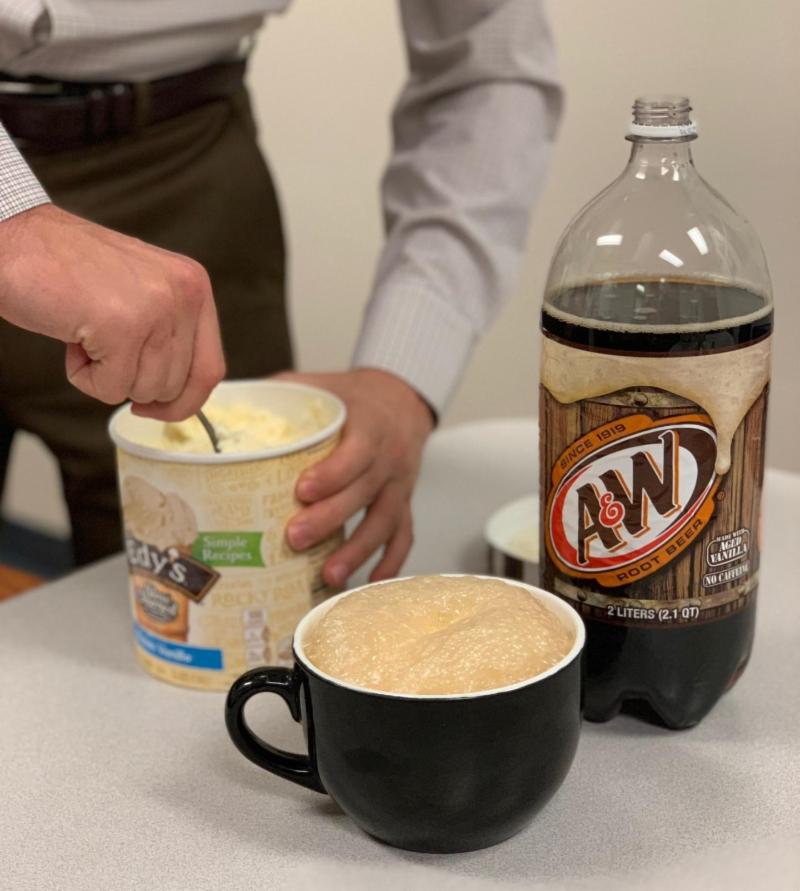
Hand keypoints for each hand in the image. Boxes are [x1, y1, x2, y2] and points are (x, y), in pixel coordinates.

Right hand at [0, 204, 224, 419]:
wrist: (13, 238)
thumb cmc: (67, 270)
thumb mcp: (142, 293)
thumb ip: (169, 334)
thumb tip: (181, 397)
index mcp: (194, 286)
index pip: (211, 369)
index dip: (185, 401)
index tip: (155, 407)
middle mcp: (184, 294)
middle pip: (176, 386)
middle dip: (133, 383)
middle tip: (101, 346)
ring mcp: (156, 309)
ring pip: (144, 390)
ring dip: (105, 376)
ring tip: (85, 334)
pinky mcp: (122, 326)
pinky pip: (110, 389)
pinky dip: (83, 377)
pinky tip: (72, 339)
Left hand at [279, 369, 433, 586]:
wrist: (401, 400)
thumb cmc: (354, 396)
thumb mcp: (323, 385)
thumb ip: (282, 394)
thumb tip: (221, 405)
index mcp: (370, 425)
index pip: (357, 452)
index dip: (333, 473)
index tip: (302, 490)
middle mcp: (390, 457)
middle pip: (364, 493)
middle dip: (330, 518)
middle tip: (294, 538)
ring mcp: (400, 484)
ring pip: (385, 521)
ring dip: (358, 551)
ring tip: (329, 575)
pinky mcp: (405, 502)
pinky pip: (403, 535)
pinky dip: (390, 561)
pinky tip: (370, 581)